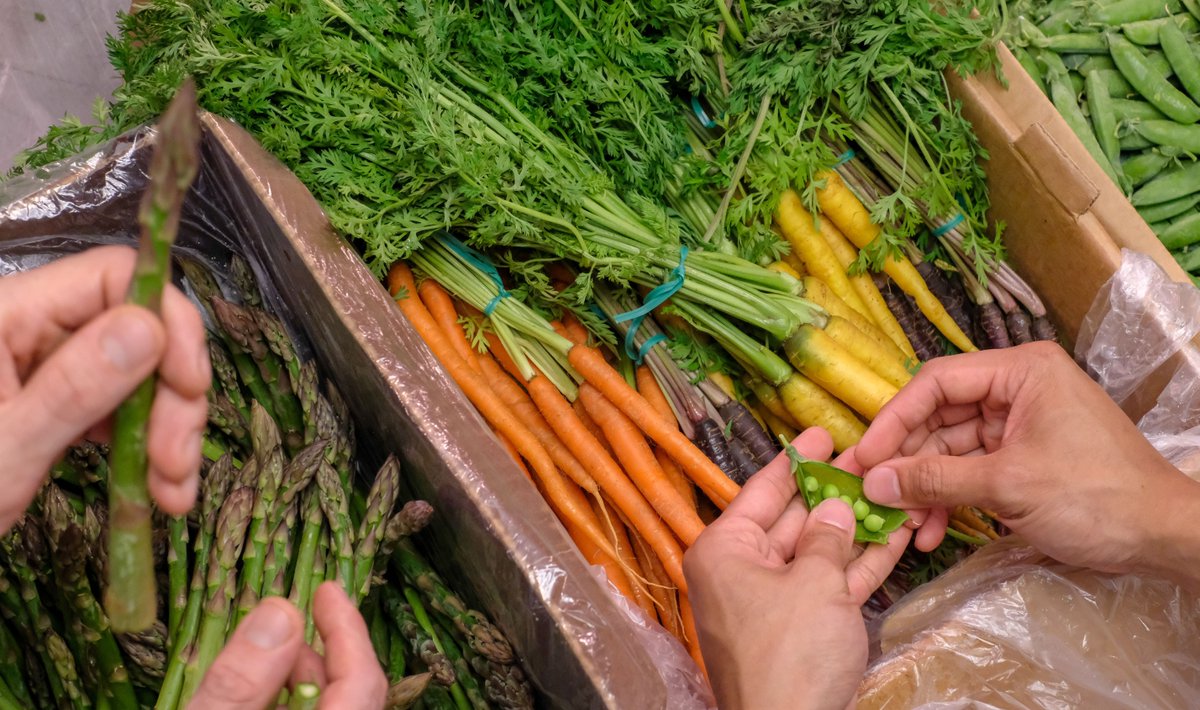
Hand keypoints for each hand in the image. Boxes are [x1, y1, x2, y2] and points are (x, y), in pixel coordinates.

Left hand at [0, 246, 208, 529]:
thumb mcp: (1, 452)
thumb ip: (73, 388)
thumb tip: (149, 327)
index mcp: (5, 316)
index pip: (112, 277)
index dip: (165, 322)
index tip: (189, 389)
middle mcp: (28, 329)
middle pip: (137, 330)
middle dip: (172, 396)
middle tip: (179, 464)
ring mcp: (43, 367)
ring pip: (140, 375)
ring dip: (170, 431)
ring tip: (172, 493)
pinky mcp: (53, 404)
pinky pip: (120, 410)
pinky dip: (148, 448)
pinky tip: (157, 489)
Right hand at [188, 582, 388, 708]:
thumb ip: (240, 683)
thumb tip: (280, 613)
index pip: (361, 681)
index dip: (347, 630)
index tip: (327, 590)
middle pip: (351, 696)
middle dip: (315, 654)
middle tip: (277, 624)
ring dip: (295, 683)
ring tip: (252, 663)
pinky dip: (285, 707)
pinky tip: (253, 698)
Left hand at [684, 428, 911, 709]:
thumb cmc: (788, 655)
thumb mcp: (813, 584)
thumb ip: (828, 538)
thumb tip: (837, 509)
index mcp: (723, 551)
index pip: (760, 491)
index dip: (796, 461)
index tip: (821, 434)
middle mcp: (740, 572)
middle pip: (790, 519)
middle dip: (832, 493)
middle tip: (868, 461)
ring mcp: (770, 603)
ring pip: (816, 552)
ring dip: (854, 527)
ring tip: (891, 492)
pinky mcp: (799, 630)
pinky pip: (827, 585)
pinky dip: (857, 564)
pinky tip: (893, 536)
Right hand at [856, 342, 1199, 578]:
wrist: (1163, 537)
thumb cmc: (1095, 496)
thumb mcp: (1007, 485)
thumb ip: (935, 479)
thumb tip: (873, 481)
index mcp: (1021, 372)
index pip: (937, 382)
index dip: (894, 420)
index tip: (863, 455)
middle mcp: (1017, 389)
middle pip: (939, 417)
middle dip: (907, 461)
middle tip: (871, 493)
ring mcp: (1020, 425)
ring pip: (950, 450)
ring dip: (925, 488)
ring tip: (902, 524)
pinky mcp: (1023, 459)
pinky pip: (971, 471)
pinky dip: (949, 499)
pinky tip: (930, 529)